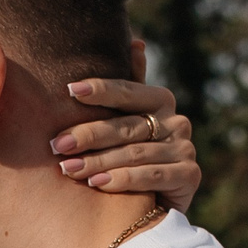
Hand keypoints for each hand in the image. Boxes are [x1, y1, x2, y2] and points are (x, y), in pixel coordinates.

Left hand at [54, 78, 200, 211]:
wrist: (156, 206)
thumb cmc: (133, 158)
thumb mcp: (129, 121)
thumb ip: (130, 88)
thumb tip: (136, 42)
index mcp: (161, 101)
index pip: (128, 92)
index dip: (101, 90)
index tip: (70, 89)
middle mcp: (177, 121)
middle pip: (126, 126)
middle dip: (89, 135)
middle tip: (57, 144)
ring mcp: (186, 149)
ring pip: (135, 152)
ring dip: (99, 161)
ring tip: (68, 168)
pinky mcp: (190, 176)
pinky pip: (152, 175)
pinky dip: (123, 179)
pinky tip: (97, 183)